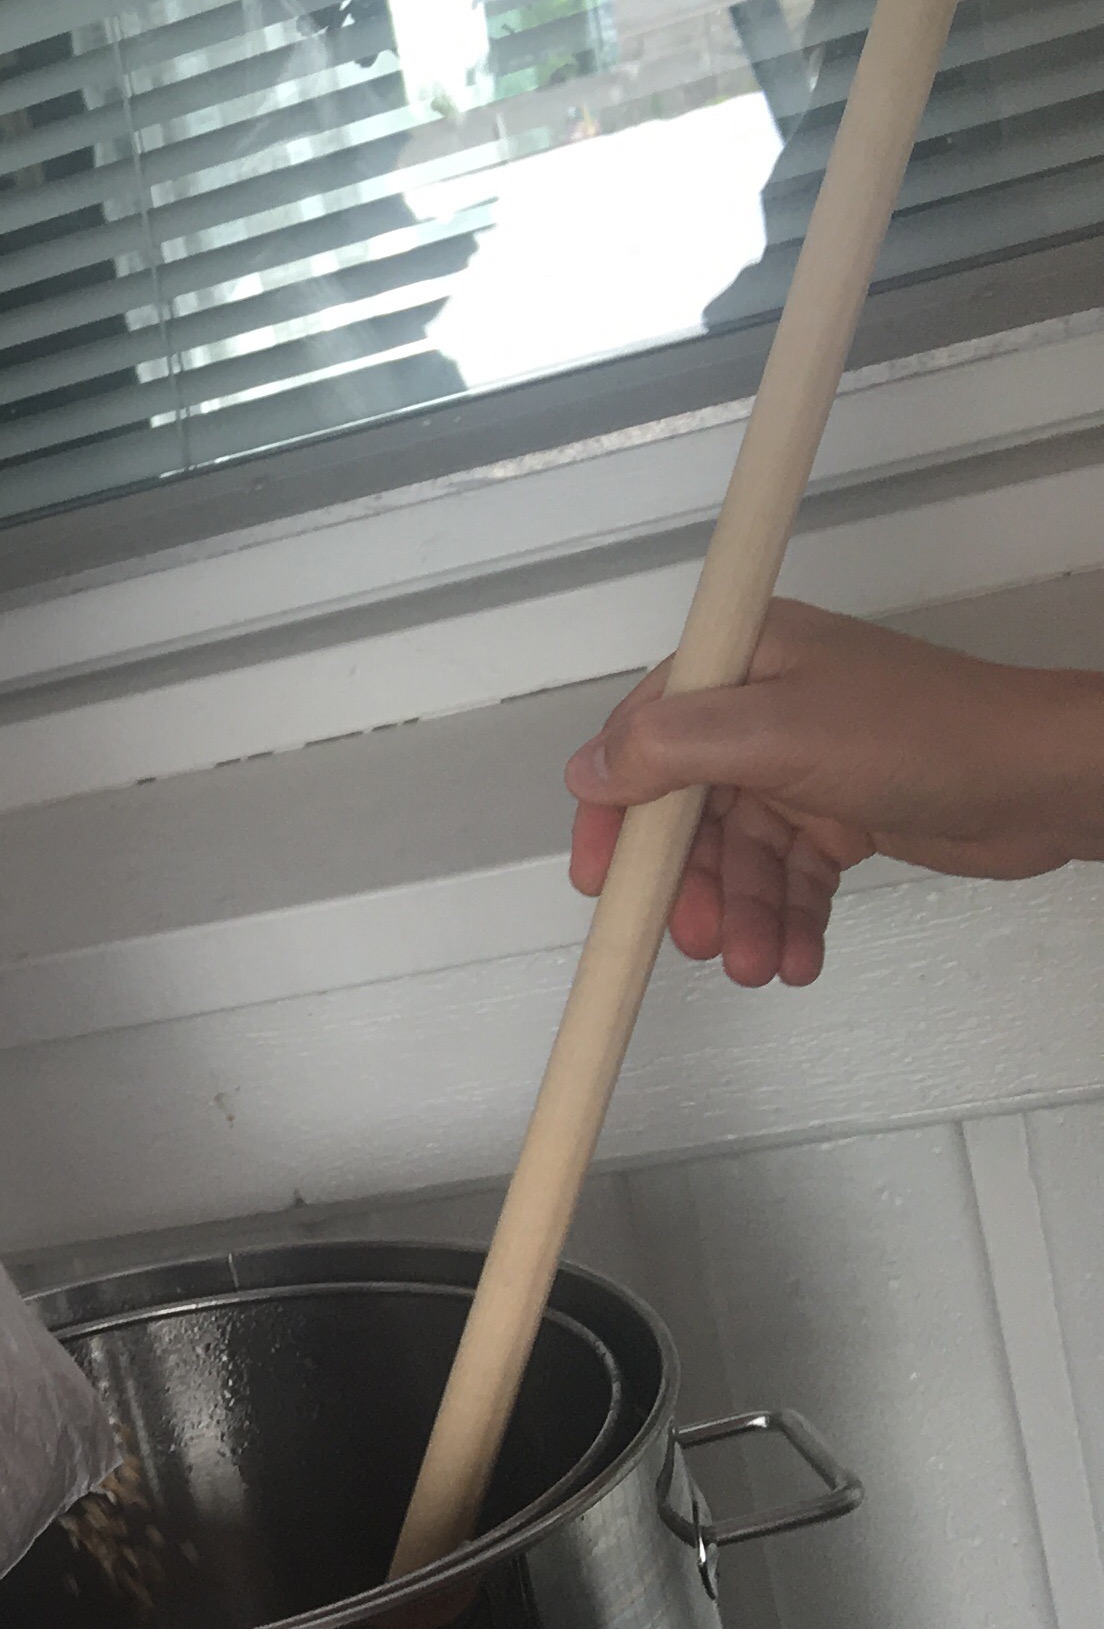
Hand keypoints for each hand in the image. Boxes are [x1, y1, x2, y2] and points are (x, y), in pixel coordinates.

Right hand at [562, 598, 1103, 985]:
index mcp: (743, 663)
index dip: (614, 813)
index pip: (642, 737)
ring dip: (741, 915)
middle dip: (689, 884)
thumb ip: (667, 748)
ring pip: (739, 855)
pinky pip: (789, 876)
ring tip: (757, 965)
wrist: (1043, 779)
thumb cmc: (924, 734)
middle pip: (686, 810)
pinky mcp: (840, 812)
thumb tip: (586, 771)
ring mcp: (802, 763)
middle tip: (695, 939)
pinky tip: (793, 957)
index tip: (601, 879)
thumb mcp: (774, 733)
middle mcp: (764, 707)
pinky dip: (786, 918)